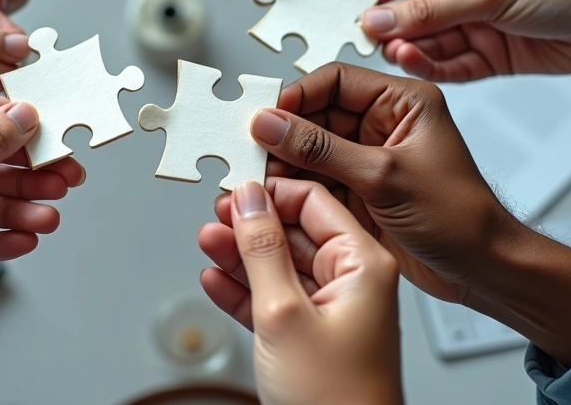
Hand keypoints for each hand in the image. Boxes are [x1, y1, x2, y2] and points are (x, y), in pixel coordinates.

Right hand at [199, 180, 402, 404]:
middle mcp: (352, 282)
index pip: (315, 202)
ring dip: (240, 255)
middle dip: (250, 224)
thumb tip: (247, 201)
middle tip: (214, 216)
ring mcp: (331, 311)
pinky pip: (273, 300)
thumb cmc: (339, 398)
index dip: (272, 191)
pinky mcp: (310, 338)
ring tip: (207, 242)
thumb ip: (262, 249)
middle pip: (293, 232)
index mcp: (363, 265)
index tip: (235, 186)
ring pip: (278, 266)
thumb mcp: (286, 312)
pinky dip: (243, 291)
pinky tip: (217, 280)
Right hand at [239, 63, 570, 365]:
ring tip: (255, 176)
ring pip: (310, 150)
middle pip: (316, 114)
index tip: (263, 117)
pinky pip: (314, 180)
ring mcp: (368, 159)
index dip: (296, 96)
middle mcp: (383, 125)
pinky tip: (271, 197)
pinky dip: (291, 188)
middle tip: (251, 150)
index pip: (335, 80)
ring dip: (283, 163)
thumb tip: (272, 124)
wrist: (480, 270)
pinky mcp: (358, 191)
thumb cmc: (460, 217)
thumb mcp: (383, 176)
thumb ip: (321, 149)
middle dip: (283, 133)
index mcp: (402, 102)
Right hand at [360, 0, 570, 81]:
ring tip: (397, 55)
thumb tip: (379, 18)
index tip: (348, 14)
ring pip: (426, 43)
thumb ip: (430, 11)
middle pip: (410, 13)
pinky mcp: (487, 57)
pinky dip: (432, 68)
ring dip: (410, 51)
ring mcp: (475, 25)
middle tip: (365, 43)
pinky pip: (449, 65)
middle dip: (390, 29)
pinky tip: (418, 66)